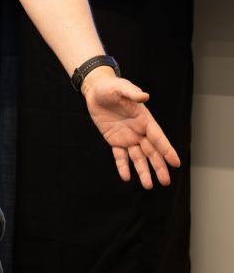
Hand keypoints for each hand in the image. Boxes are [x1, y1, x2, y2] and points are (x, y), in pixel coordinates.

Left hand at [81, 69, 180, 188]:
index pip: (158, 137)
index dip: (166, 150)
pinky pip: (119, 156)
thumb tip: (145, 96)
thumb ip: (132, 92)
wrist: (95, 91)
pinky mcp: (114, 140)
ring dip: (143, 171)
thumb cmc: (111, 87)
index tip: (176, 163)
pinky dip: (122, 166)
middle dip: (159, 166)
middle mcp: (138, 130)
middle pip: (151, 151)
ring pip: (138, 157)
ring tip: (148, 185)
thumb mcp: (120, 87)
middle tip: (165, 182)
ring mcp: (127, 137)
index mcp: (144, 119)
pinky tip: (126, 177)